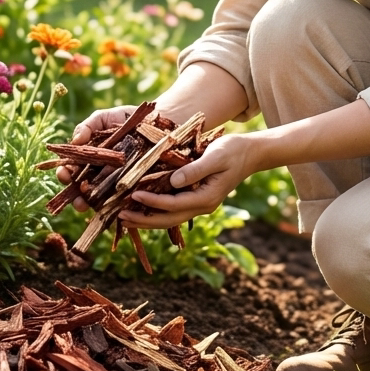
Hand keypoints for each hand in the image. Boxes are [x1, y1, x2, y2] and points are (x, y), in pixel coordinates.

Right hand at [55, 105, 136, 212]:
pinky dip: (115, 206)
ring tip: (89, 205)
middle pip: (81, 189)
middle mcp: (98, 174)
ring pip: (99, 199)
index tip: (64, 174)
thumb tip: (75, 140)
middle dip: (75, 196)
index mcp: (88, 158)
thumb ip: (88, 126)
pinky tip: (113, 208)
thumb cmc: (126, 119)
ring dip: (91, 204)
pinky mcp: (132, 189)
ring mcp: (114, 183)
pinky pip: (122, 201)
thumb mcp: (105, 118)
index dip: (65, 173)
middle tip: (76, 198)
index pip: (71, 169)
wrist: (156, 122)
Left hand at [118, 133, 256, 229]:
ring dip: (147, 219)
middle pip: (169, 219)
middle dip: (144, 220)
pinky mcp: (196, 198)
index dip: (153, 202)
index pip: (174, 204)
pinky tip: (140, 207)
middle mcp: (202, 206)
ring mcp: (199, 204)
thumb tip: (173, 181)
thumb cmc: (233, 150)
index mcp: (207, 198)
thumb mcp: (216, 155)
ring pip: (169, 218)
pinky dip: (155, 210)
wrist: (250, 153)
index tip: (134, 195)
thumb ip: (195, 169)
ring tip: (124, 217)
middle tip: (120, 216)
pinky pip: (173, 209)